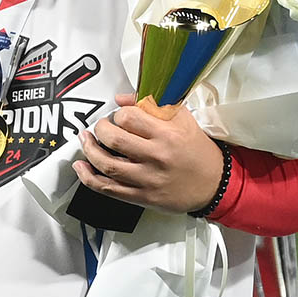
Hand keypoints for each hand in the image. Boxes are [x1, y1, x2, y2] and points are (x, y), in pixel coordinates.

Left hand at [72, 94, 224, 213]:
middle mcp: (156, 156)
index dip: (118, 114)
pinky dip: (89, 177)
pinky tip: (82, 167)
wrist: (215, 183)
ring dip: (89, 150)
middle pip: (113, 139)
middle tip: (100, 127)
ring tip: (85, 140)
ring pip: (107, 164)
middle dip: (99, 129)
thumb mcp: (182, 119)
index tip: (119, 116)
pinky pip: (109, 189)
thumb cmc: (197, 149)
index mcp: (166, 134)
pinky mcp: (142, 197)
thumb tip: (121, 99)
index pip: (128, 117)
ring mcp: (148, 179)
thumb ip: (152, 105)